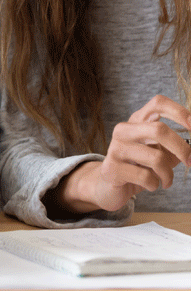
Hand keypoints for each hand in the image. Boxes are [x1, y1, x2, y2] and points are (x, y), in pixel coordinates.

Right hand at [52, 95, 190, 214]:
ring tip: (166, 181)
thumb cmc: (140, 167)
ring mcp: (116, 147)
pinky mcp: (112, 168)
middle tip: (190, 161)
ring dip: (168, 175)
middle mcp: (124, 129)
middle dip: (181, 148)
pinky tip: (151, 185)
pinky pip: (146, 177)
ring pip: (156, 158)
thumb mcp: (159, 153)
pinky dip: (155, 185)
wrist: (109, 186)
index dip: (178, 112)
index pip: (158, 103)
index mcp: (137, 120)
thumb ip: (175, 147)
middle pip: (159, 129)